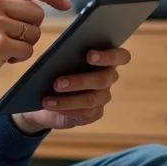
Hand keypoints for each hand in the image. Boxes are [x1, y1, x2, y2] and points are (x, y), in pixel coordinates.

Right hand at [0, 0, 71, 100]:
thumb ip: (5, 0)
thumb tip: (42, 2)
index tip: (65, 4)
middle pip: (37, 13)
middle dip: (30, 28)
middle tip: (11, 37)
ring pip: (33, 33)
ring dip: (23, 44)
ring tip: (1, 47)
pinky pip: (27, 51)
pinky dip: (18, 57)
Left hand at [12, 47, 130, 133]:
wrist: (45, 93)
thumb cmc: (56, 67)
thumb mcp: (58, 58)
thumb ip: (64, 52)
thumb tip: (57, 53)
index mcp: (105, 59)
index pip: (121, 56)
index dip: (108, 56)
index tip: (89, 56)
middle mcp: (108, 77)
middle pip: (103, 79)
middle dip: (79, 81)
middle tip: (57, 83)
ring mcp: (103, 97)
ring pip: (91, 99)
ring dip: (67, 100)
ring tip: (47, 100)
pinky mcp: (94, 113)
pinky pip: (83, 113)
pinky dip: (65, 109)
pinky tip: (50, 106)